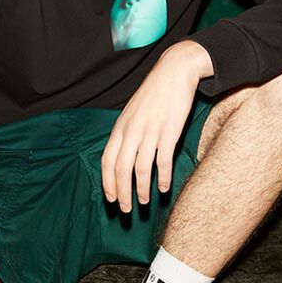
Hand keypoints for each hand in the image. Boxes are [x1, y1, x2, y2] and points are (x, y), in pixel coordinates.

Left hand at [101, 41, 212, 210]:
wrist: (174, 72)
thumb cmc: (153, 95)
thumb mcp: (132, 113)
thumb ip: (125, 134)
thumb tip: (121, 157)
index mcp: (120, 128)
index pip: (107, 161)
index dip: (108, 183)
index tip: (111, 199)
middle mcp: (132, 131)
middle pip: (121, 169)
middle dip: (122, 193)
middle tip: (125, 210)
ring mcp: (150, 132)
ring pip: (141, 169)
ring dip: (142, 190)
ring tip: (144, 202)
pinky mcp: (168, 132)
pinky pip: (163, 161)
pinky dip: (162, 178)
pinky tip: (163, 189)